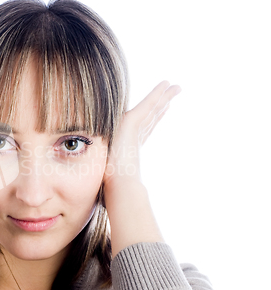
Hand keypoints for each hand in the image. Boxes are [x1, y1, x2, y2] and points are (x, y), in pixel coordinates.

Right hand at [102, 80, 180, 256]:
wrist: (117, 188)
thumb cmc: (115, 191)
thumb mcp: (122, 185)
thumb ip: (125, 187)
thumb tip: (128, 203)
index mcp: (129, 148)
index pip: (144, 131)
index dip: (152, 119)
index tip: (160, 110)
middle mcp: (130, 137)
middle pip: (150, 118)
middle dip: (160, 105)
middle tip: (172, 93)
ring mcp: (130, 129)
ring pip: (151, 110)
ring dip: (162, 98)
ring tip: (174, 88)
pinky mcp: (129, 124)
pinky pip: (146, 105)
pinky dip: (156, 95)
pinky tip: (167, 86)